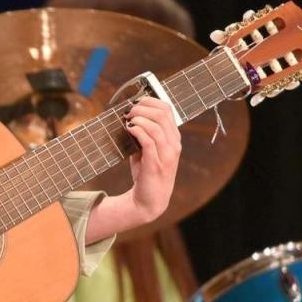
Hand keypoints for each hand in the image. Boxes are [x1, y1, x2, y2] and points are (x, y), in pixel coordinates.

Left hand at [120, 96, 181, 224]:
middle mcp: (174, 144)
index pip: (168, 109)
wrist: (149, 200)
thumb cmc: (146, 173)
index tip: (136, 103)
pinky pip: (149, 141)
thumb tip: (129, 117)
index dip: (150, 101)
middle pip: (162, 114)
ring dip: (138, 118)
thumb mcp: (146, 150)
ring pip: (156, 125)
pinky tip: (129, 130)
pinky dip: (138, 131)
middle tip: (129, 112)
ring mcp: (167, 154)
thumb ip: (143, 135)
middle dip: (142, 107)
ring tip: (128, 121)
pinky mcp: (156, 164)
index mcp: (173, 138)